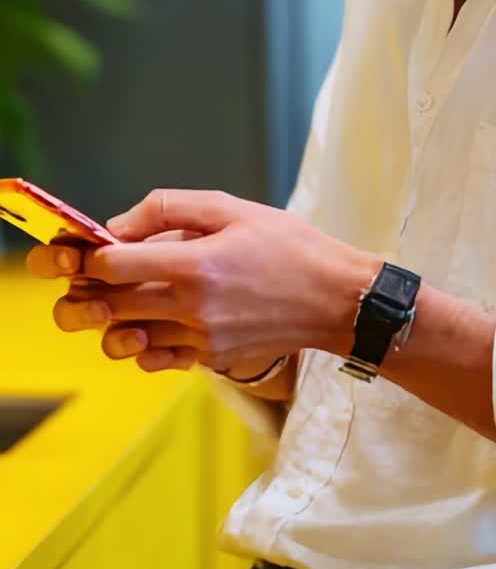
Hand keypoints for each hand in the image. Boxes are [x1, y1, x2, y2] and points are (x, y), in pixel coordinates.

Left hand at [27, 190, 376, 373]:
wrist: (335, 300)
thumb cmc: (288, 246)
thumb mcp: (232, 208)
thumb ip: (170, 209)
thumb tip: (118, 226)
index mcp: (197, 264)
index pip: (113, 265)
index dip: (91, 255)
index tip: (90, 247)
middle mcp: (193, 307)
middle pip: (109, 305)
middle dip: (86, 290)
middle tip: (88, 275)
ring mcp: (201, 339)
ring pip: (126, 336)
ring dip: (113, 317)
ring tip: (122, 298)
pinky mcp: (211, 360)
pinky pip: (156, 357)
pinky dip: (144, 341)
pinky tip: (156, 320)